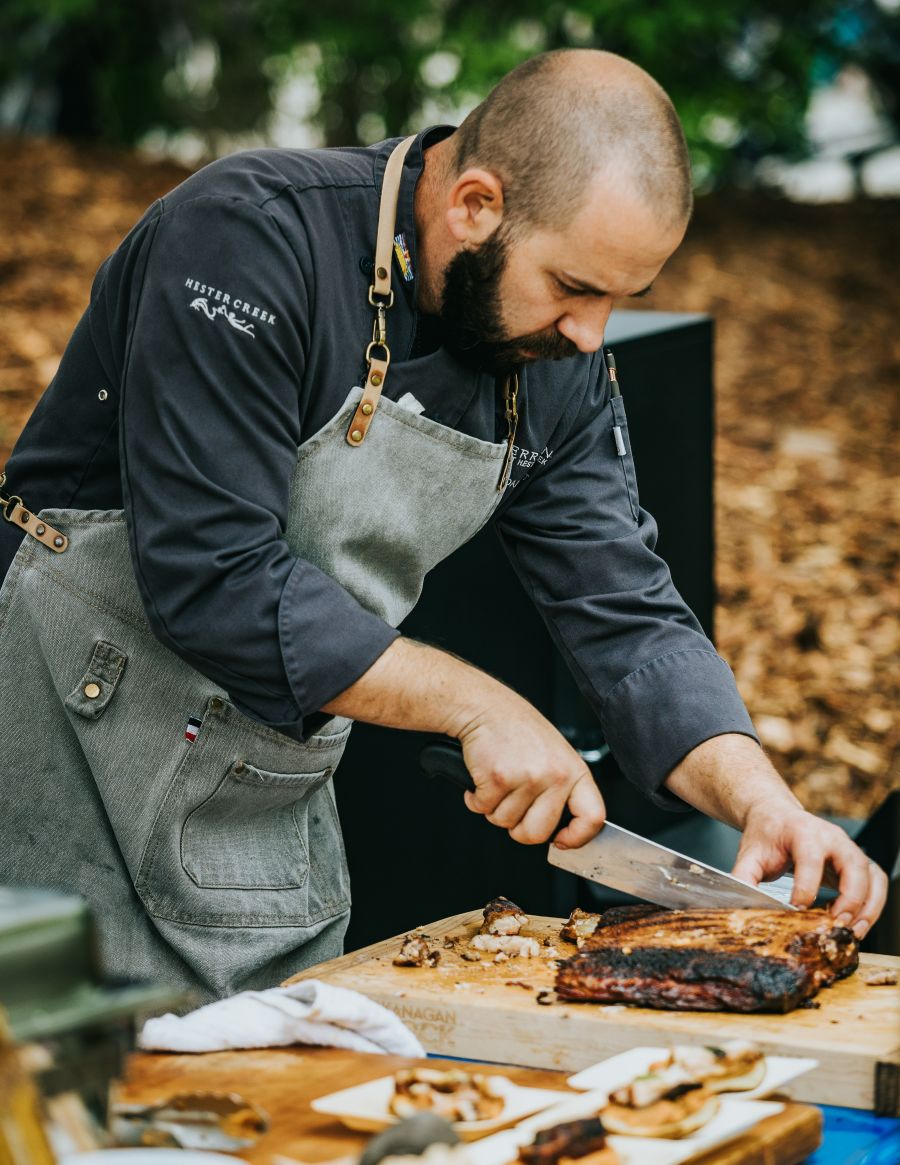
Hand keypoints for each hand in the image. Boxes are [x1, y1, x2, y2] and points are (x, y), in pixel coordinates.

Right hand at [457, 700, 605, 847]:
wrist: (485, 707)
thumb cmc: (518, 730)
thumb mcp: (555, 755)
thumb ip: (562, 789)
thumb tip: (562, 830)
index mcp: (574, 771)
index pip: (592, 818)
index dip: (577, 838)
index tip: (562, 841)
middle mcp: (555, 775)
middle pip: (538, 833)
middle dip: (518, 829)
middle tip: (512, 807)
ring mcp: (527, 778)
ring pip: (505, 823)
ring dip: (494, 808)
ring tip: (498, 780)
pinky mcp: (497, 778)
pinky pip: (483, 809)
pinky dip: (475, 798)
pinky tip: (482, 777)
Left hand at [731, 803, 887, 938]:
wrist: (776, 816)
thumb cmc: (766, 835)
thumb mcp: (750, 854)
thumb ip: (744, 879)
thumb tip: (739, 907)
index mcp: (803, 832)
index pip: (810, 859)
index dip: (805, 889)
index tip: (796, 912)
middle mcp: (832, 837)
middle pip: (853, 865)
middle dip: (849, 899)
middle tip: (836, 926)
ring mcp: (848, 848)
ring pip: (872, 875)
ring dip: (868, 906)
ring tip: (853, 932)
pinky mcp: (857, 860)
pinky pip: (877, 881)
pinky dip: (874, 904)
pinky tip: (857, 923)